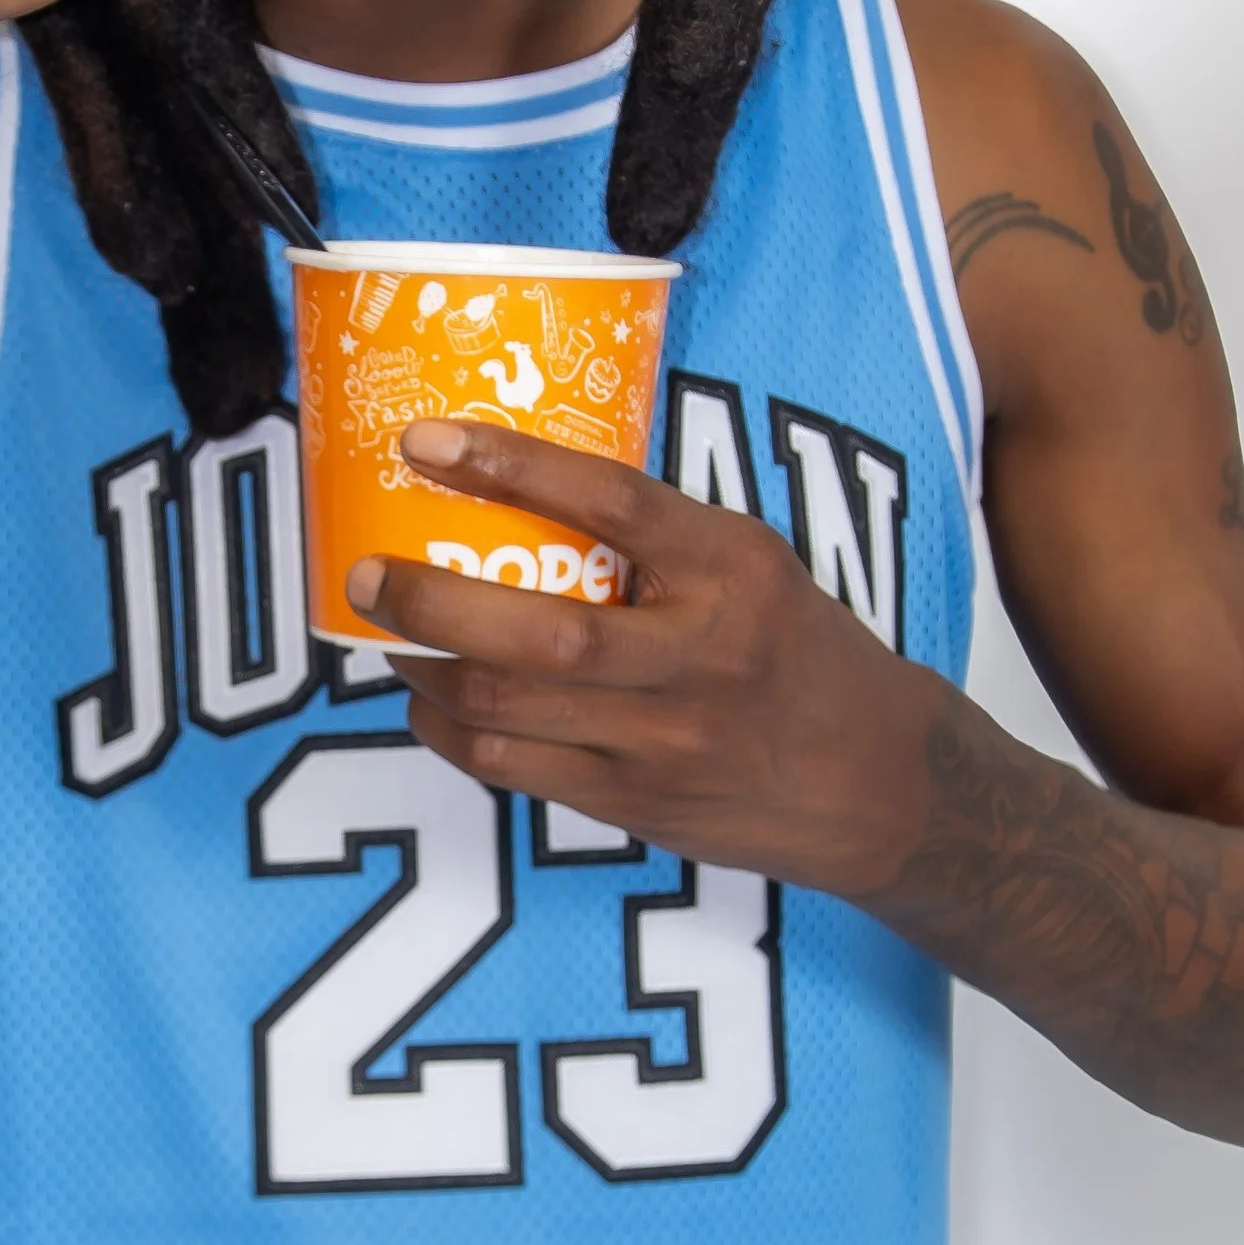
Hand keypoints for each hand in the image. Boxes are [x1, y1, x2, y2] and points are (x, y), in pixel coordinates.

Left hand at [350, 420, 934, 898]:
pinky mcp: (635, 804)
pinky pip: (512, 767)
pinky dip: (452, 730)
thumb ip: (660, 538)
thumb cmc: (800, 656)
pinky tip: (432, 702)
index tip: (426, 440)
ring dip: (426, 669)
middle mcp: (699, 656)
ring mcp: (663, 740)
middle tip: (365, 571)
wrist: (879, 784)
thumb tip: (523, 490)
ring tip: (386, 634)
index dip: (510, 466)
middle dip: (430, 598)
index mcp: (732, 570)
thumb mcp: (756, 566)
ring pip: (507, 708)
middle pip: (538, 631)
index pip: (611, 502)